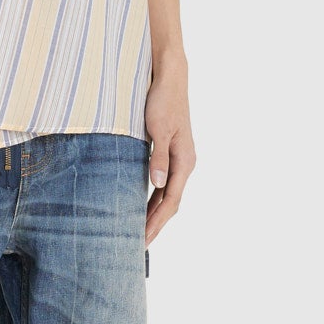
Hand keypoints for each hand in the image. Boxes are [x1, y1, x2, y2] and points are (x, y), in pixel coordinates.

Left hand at [143, 56, 194, 245]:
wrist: (170, 78)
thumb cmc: (163, 101)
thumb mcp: (158, 129)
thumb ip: (158, 158)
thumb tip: (157, 185)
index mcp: (185, 161)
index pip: (170, 201)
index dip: (156, 222)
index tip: (143, 240)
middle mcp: (184, 164)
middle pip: (170, 203)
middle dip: (155, 225)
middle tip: (138, 246)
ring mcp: (178, 159)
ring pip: (166, 195)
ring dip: (154, 214)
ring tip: (139, 232)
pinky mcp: (170, 153)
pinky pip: (162, 183)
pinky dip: (153, 198)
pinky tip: (141, 206)